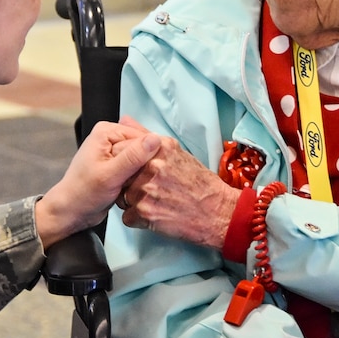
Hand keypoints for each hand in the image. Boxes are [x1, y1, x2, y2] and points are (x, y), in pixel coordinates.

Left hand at [35, 119, 161, 249]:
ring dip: (141, 176)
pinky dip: (136, 181)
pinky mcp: (117, 166)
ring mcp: (114, 152)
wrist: (71, 212)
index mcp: (107, 131)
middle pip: (143, 148)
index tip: (149, 173)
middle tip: (134, 183)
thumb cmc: (84, 193)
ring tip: (130, 188)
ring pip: (142, 161)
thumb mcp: (110, 175)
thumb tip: (156, 138)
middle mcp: (111, 137)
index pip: (143, 137)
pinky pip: (136, 170)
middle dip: (144, 167)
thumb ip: (133, 156)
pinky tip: (130, 190)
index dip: (149, 156)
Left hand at [115, 117, 239, 249]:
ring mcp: (147, 190)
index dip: (126, 162)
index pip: (123, 149)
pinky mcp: (145, 213)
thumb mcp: (175, 151)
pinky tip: (155, 214)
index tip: (134, 170)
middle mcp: (151, 167)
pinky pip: (127, 216)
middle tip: (148, 188)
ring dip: (133, 202)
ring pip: (123, 197)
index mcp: (158, 149)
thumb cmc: (199, 183)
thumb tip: (125, 119)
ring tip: (155, 202)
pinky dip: (137, 218)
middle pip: (122, 174)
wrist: (217, 212)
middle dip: (129, 183)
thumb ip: (147, 136)